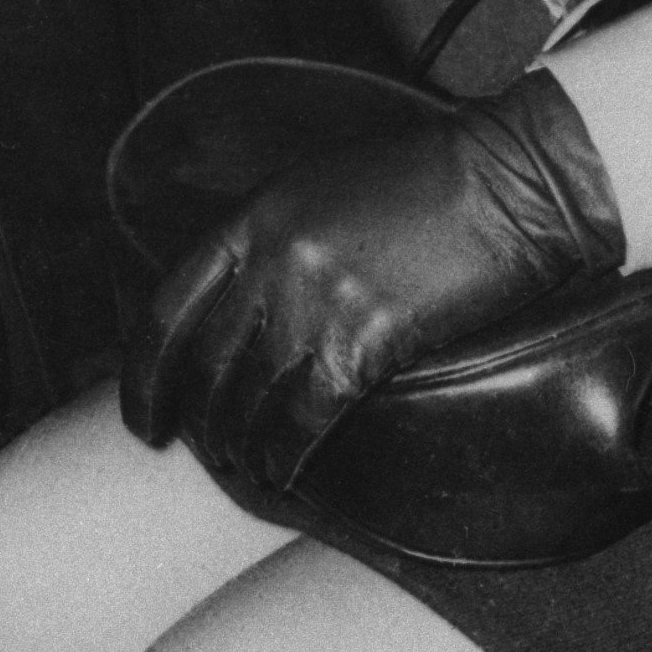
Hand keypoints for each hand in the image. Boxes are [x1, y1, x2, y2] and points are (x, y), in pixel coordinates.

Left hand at [118, 70, 624, 493]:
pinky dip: (286, 453)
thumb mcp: (323, 185)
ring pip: (250, 399)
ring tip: (245, 467)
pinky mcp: (367, 340)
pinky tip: (284, 472)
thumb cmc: (426, 179)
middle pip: (206, 364)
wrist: (510, 181)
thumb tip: (237, 303)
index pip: (168, 309)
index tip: (142, 416)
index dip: (144, 374)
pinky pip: (304, 417)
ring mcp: (317, 301)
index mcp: (255, 216)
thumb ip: (271, 237)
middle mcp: (274, 260)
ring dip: (240, 445)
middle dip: (196, 420)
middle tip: (200, 451)